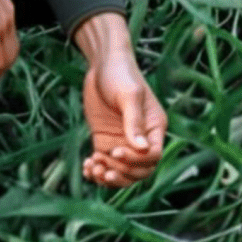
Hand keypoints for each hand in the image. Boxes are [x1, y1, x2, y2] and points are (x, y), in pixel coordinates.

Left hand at [73, 13, 166, 187]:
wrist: (102, 64)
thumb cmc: (120, 73)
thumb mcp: (128, 95)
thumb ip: (134, 121)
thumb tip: (142, 149)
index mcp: (154, 127)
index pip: (154, 156)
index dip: (136, 161)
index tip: (116, 151)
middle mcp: (142, 139)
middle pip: (140, 171)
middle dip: (122, 174)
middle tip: (103, 165)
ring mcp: (124, 142)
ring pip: (123, 174)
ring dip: (109, 177)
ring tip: (93, 168)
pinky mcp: (106, 143)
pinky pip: (106, 166)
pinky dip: (97, 172)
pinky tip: (87, 167)